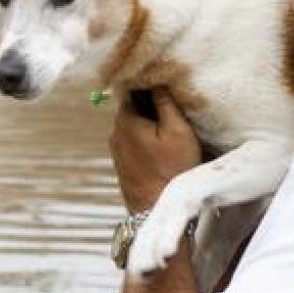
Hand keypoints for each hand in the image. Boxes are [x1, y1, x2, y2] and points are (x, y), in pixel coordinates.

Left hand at [110, 88, 201, 211]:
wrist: (156, 211)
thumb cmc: (172, 170)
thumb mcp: (178, 131)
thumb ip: (166, 103)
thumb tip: (157, 80)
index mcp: (126, 119)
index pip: (133, 88)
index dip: (150, 83)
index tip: (167, 83)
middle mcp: (115, 132)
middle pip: (133, 107)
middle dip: (151, 104)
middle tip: (174, 106)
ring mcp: (116, 150)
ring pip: (133, 125)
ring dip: (148, 123)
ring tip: (170, 128)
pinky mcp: (122, 164)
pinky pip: (133, 141)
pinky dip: (145, 138)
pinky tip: (161, 146)